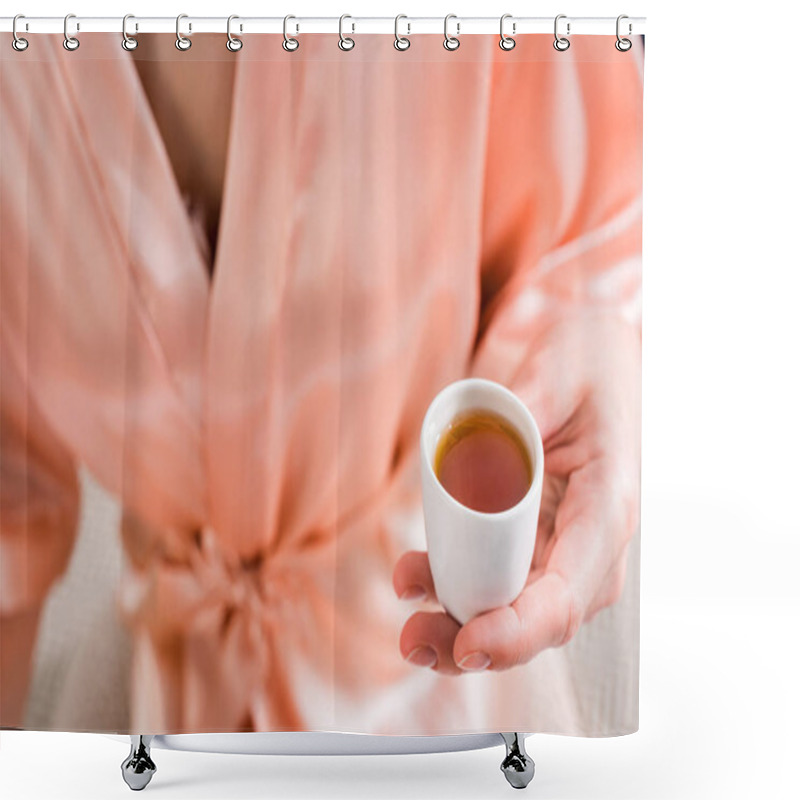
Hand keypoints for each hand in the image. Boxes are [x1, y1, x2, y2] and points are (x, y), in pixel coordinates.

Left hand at [394, 311, 640, 672]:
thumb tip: (471, 468)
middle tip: (413, 639)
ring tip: (408, 621)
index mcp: (607, 507)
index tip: (469, 640)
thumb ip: (517, 418)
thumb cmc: (584, 361)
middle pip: (539, 619)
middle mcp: (592, 541)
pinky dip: (460, 592)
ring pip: (517, 610)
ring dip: (460, 624)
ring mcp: (567, 545)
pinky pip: (502, 580)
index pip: (568, 594)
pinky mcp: (539, 539)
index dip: (520, 630)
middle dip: (475, 641)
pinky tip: (417, 580)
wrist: (594, 354)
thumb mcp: (552, 376)